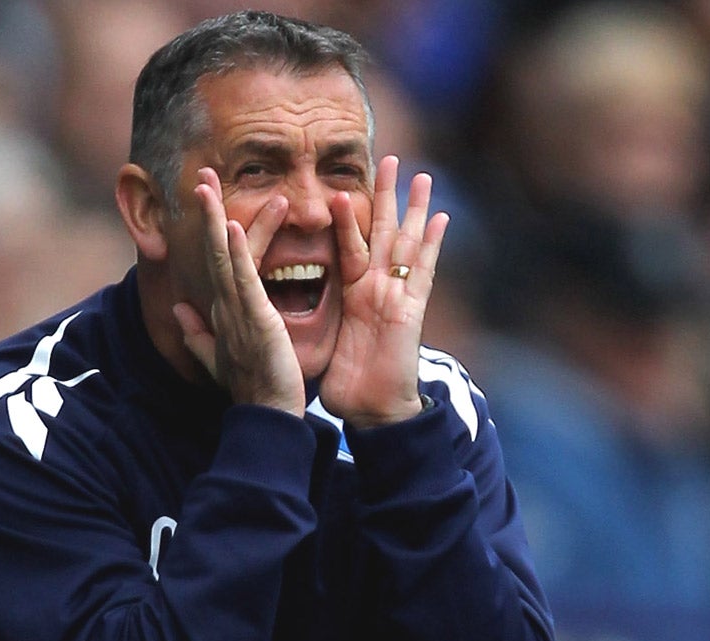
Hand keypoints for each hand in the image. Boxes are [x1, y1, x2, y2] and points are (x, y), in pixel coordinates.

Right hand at [172, 167, 306, 415]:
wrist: (266, 413)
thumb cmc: (249, 386)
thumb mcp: (219, 356)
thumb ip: (198, 333)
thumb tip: (177, 309)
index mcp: (222, 309)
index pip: (217, 260)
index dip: (212, 227)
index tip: (209, 197)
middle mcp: (223, 304)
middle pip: (212, 249)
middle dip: (206, 211)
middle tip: (202, 173)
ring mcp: (235, 310)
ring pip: (222, 256)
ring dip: (214, 219)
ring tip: (207, 184)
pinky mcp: (253, 318)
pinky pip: (243, 279)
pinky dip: (234, 252)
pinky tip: (229, 226)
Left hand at [320, 156, 448, 428]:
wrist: (370, 411)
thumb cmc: (347, 382)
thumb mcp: (318, 341)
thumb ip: (303, 321)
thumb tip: (268, 311)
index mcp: (354, 293)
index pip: (350, 244)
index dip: (348, 216)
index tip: (344, 184)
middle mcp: (377, 289)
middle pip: (382, 232)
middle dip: (386, 197)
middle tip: (389, 159)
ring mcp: (396, 297)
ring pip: (406, 244)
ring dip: (413, 210)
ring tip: (420, 175)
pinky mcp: (410, 311)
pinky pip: (422, 274)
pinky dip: (432, 246)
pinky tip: (441, 219)